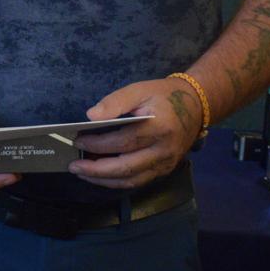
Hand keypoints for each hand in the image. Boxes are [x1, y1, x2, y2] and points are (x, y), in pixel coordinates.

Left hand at [69, 77, 200, 189]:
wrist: (196, 106)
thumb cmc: (164, 96)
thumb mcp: (140, 89)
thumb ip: (115, 102)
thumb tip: (91, 116)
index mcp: (159, 127)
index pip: (124, 141)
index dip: (98, 144)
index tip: (77, 140)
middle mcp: (164, 150)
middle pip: (126, 167)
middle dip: (96, 169)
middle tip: (73, 165)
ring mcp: (166, 163)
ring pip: (131, 180)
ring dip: (104, 180)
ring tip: (82, 172)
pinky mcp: (165, 170)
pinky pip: (138, 181)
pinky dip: (117, 181)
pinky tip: (100, 175)